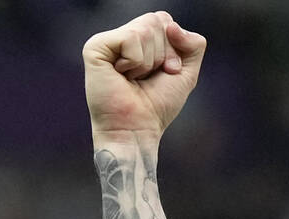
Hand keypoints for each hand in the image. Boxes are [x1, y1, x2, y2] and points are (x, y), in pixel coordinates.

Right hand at [83, 11, 206, 137]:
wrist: (137, 129)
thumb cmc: (158, 106)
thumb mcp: (186, 73)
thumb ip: (194, 44)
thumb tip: (171, 25)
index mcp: (140, 40)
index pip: (165, 21)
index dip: (174, 49)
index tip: (167, 73)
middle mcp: (122, 37)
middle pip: (157, 20)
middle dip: (164, 54)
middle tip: (148, 77)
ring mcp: (107, 40)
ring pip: (145, 29)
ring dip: (149, 61)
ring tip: (133, 78)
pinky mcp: (95, 47)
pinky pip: (130, 38)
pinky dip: (136, 62)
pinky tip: (122, 76)